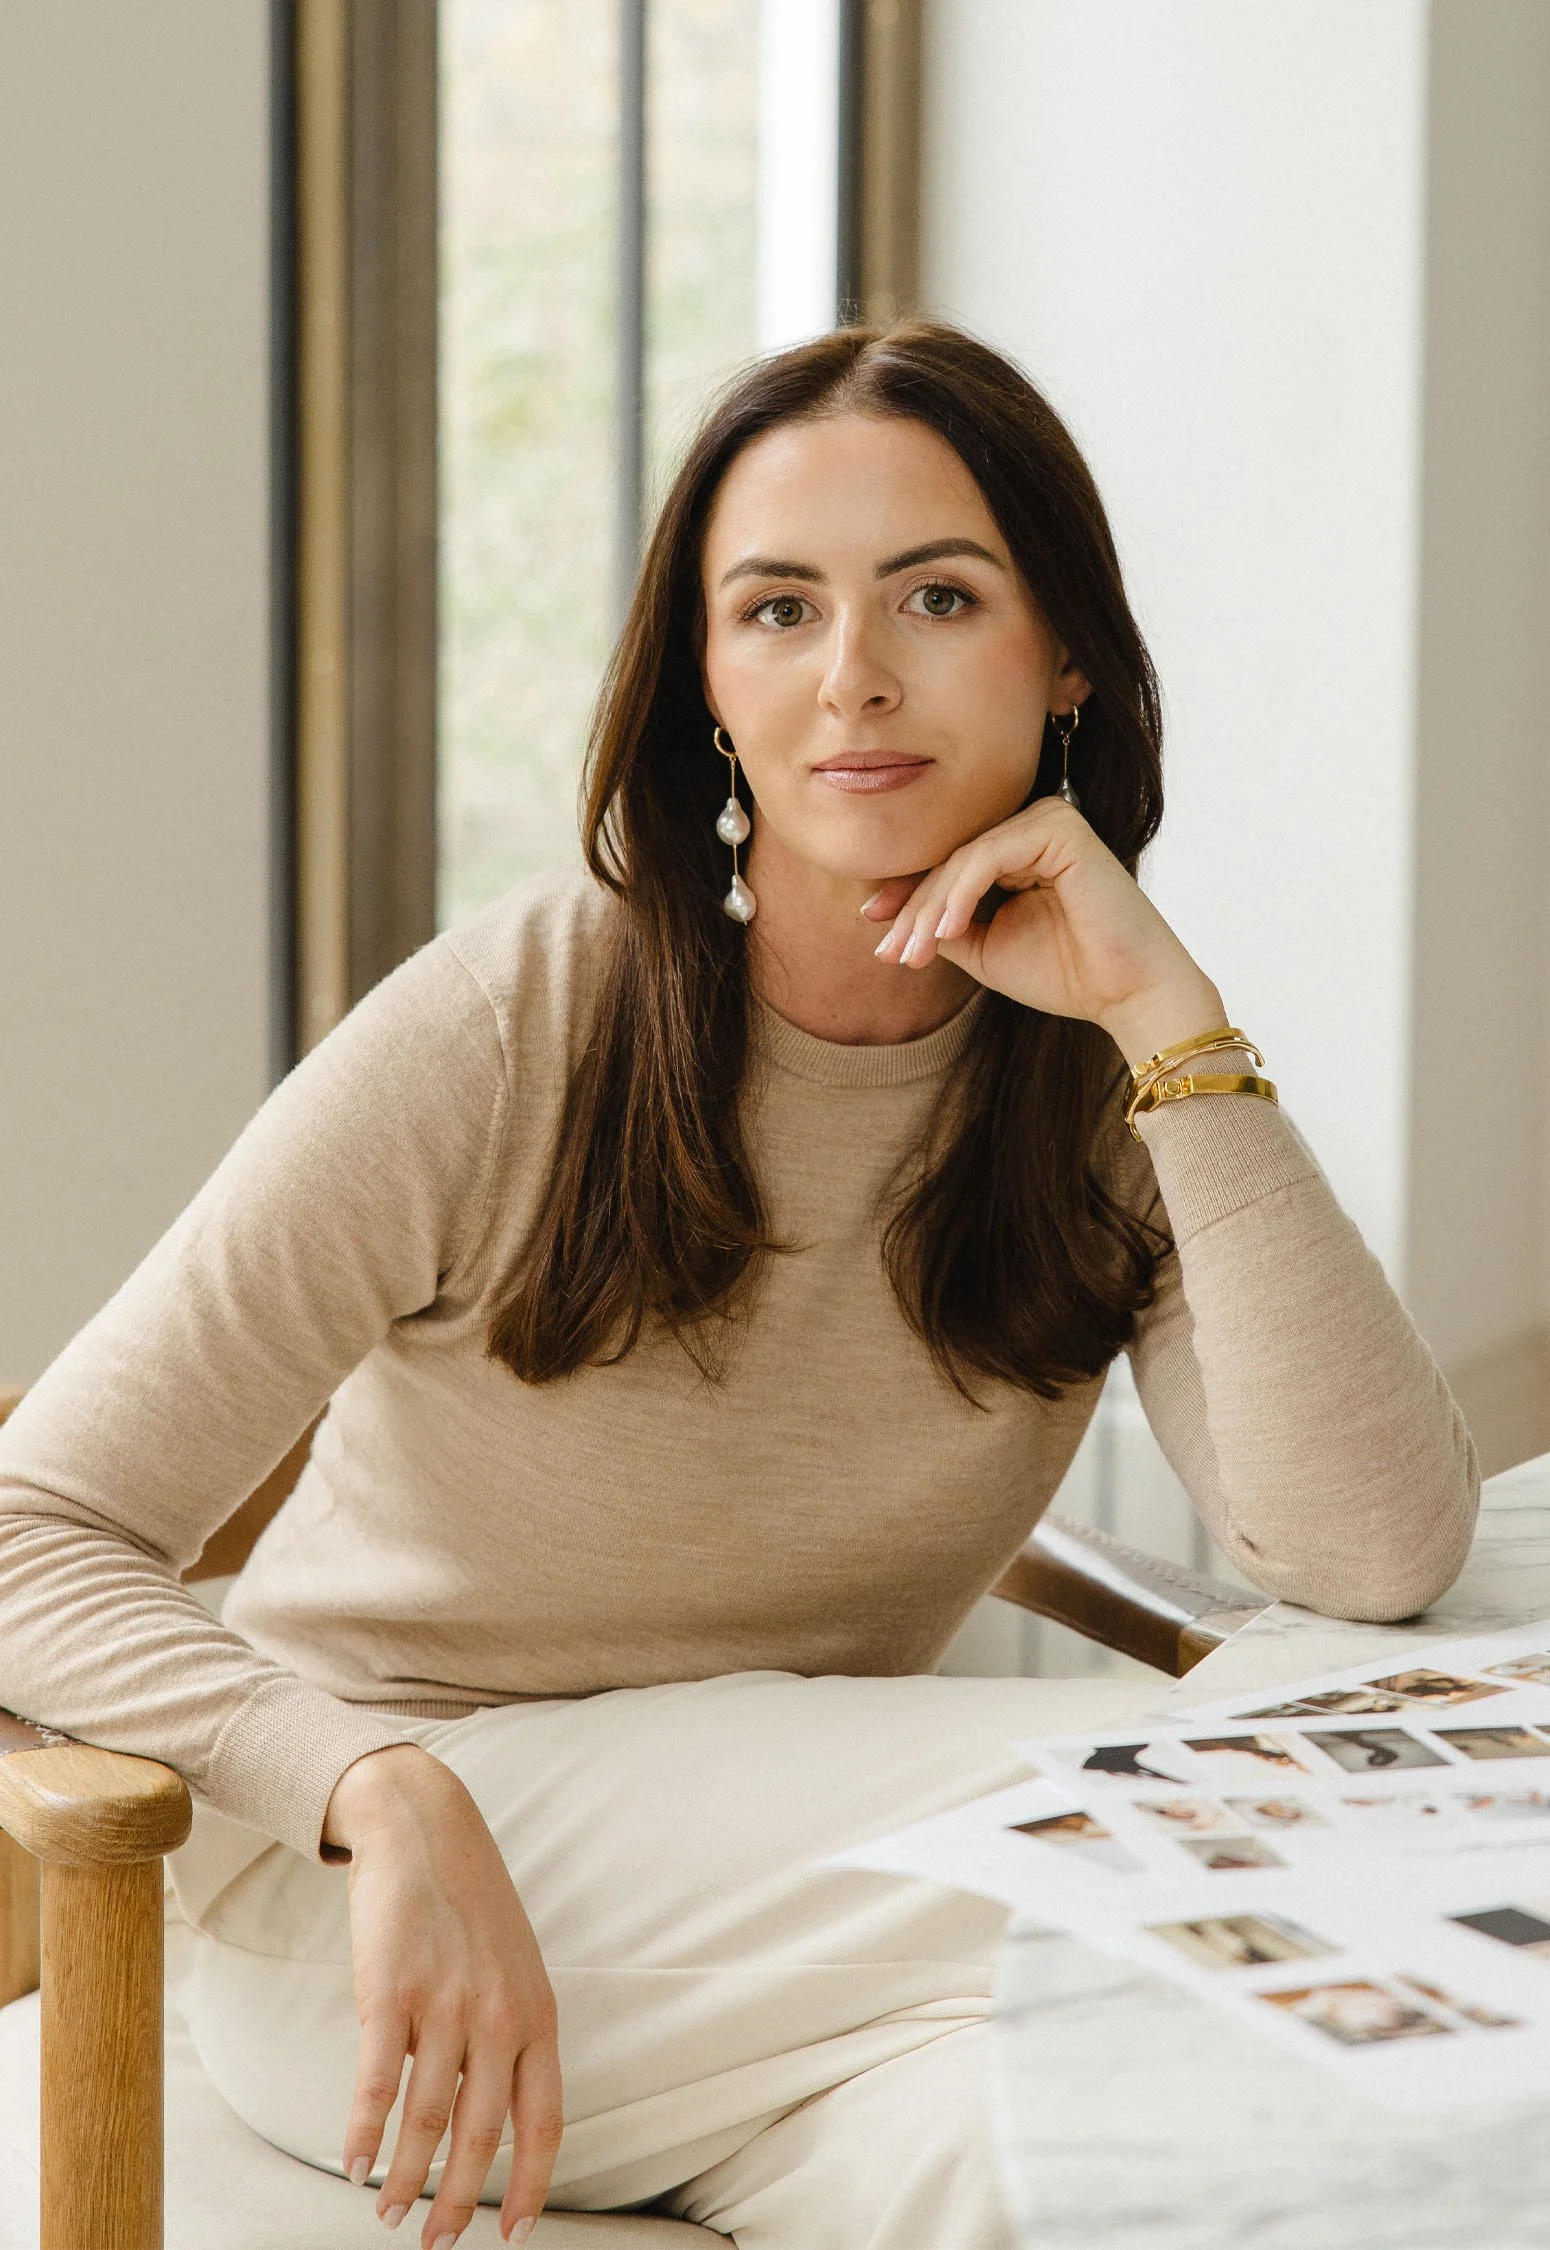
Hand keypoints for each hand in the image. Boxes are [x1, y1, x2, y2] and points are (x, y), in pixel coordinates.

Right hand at [323, 1744, 560, 2247]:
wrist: (422, 1827)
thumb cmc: (468, 1903)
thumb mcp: (513, 1966)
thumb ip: (510, 2035)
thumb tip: (487, 2117)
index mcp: (537, 2013)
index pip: (545, 2121)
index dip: (531, 2186)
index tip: (511, 2235)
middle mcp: (499, 2014)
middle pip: (482, 2135)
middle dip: (458, 2203)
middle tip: (436, 2242)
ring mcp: (445, 2002)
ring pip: (427, 2120)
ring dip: (403, 2177)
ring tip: (385, 2209)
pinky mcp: (390, 1991)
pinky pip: (375, 2083)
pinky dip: (361, 2132)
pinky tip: (351, 2163)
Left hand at [863, 797, 1227, 1063]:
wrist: (1126, 994)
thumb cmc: (1064, 974)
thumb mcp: (984, 948)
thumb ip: (943, 923)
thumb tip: (888, 913)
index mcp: (1018, 850)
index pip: (949, 865)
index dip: (908, 896)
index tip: (874, 927)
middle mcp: (1032, 825)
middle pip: (951, 860)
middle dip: (913, 910)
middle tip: (889, 953)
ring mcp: (1048, 820)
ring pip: (964, 859)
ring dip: (931, 909)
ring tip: (912, 954)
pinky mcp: (1060, 826)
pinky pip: (989, 855)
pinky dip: (961, 893)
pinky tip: (946, 930)